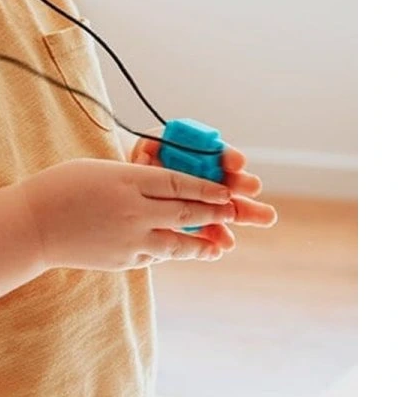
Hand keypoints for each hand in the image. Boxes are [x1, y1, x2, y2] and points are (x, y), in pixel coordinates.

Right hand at [17, 158, 238, 271]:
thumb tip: (166, 184)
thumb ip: (134, 177)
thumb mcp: (100, 170)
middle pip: (185, 212)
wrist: (31, 226)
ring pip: (177, 242)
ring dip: (202, 242)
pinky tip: (181, 251)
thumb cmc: (61, 187)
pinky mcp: (123, 261)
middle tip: (234, 212)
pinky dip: (171, 252)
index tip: (227, 190)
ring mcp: (129, 239)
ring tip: (219, 243)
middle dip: (214, 213)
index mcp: (126, 181)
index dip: (207, 188)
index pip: (179, 183)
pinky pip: (155, 255)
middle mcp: (133, 211)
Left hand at [128, 127, 277, 250]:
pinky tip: (225, 243)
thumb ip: (149, 152)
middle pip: (225, 180)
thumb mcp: (144, 153)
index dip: (226, 156)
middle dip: (242, 183)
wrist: (132, 198)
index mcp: (193, 154)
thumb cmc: (142, 167)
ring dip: (243, 212)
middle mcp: (203, 177)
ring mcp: (201, 202)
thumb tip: (146, 158)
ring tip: (266, 217)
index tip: (237, 163)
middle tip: (254, 187)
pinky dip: (217, 237)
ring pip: (224, 206)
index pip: (214, 152)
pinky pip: (208, 230)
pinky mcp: (194, 224)